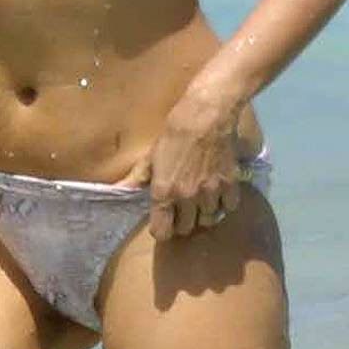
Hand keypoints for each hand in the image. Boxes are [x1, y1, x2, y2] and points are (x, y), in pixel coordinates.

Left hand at [144, 90, 261, 241]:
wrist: (205, 117)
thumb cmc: (173, 135)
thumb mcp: (151, 155)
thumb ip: (137, 178)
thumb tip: (119, 191)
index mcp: (164, 192)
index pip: (162, 231)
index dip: (161, 230)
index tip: (163, 223)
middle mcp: (187, 198)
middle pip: (185, 228)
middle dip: (181, 223)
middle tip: (181, 212)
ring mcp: (210, 193)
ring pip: (208, 220)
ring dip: (202, 214)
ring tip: (200, 204)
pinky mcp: (229, 185)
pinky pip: (228, 207)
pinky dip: (223, 204)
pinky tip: (218, 195)